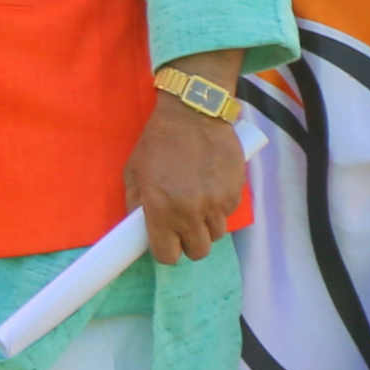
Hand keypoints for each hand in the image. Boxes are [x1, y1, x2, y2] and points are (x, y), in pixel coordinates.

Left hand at [127, 60, 249, 265]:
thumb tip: (140, 230)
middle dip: (188, 243)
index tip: (165, 242)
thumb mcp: (134, 173)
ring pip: (216, 235)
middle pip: (197, 252)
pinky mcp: (236, 193)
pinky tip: (210, 188)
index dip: (166, 251)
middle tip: (181, 227)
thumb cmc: (158, 143)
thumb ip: (136, 205)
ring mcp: (217, 203)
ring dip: (205, 227)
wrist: (194, 114)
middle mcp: (191, 211)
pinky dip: (219, 209)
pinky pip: (228, 215)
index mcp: (162, 209)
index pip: (168, 255)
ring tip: (196, 206)